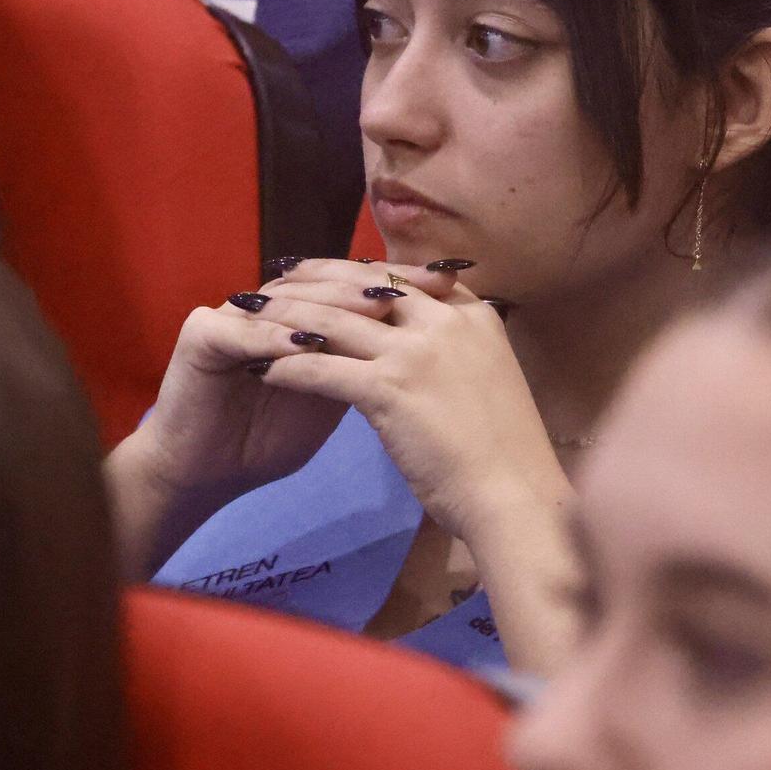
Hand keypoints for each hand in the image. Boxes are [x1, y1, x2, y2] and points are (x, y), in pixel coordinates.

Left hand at [239, 260, 567, 545]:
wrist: (515, 498)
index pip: (406, 277)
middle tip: (280, 276)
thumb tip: (420, 344)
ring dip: (289, 316)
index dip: (361, 272)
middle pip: (366, 284)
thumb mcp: (488, 379)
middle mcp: (447, 322)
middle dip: (317, 278)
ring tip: (255, 318)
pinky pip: (323, 368)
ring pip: (335, 321)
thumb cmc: (504, 453)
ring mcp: (418, 353)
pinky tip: (263, 371)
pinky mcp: (391, 389)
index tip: (331, 271)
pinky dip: (288, 367)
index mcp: (474, 315)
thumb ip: (456, 352)